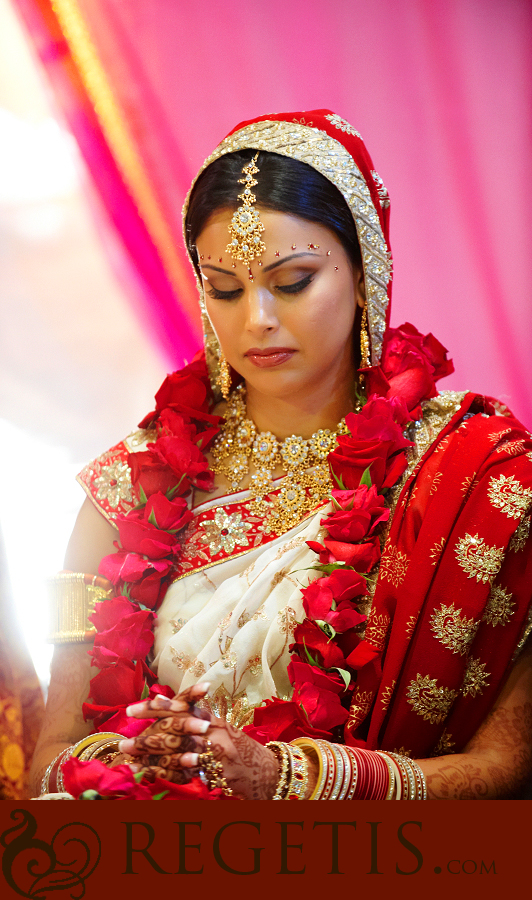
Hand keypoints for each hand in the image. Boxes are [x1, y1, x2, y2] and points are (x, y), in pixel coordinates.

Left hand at [121, 685, 279, 798]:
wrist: (269, 773)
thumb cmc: (240, 750)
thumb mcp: (221, 728)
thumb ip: (196, 716)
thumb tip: (165, 701)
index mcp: (212, 719)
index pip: (180, 707)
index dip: (155, 708)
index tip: (131, 709)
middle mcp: (214, 733)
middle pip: (175, 731)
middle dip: (146, 738)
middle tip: (123, 743)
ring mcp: (217, 755)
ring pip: (177, 755)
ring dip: (151, 760)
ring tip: (130, 762)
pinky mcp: (219, 775)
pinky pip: (189, 776)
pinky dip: (168, 777)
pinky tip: (150, 779)